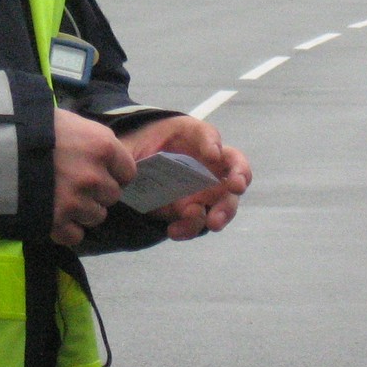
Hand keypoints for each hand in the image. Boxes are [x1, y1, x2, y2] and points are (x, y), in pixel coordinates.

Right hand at [52, 109, 135, 246]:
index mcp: (102, 146)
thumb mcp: (70, 122)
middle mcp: (94, 176)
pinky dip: (66, 229)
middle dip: (96, 192)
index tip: (100, 172)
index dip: (113, 173)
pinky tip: (55, 215)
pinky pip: (75, 236)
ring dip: (82, 211)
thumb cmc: (32, 126)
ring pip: (96, 217)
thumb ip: (92, 142)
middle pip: (111, 196)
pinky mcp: (56, 222)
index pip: (127, 172)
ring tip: (62, 198)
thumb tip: (105, 157)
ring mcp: (76, 201)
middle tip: (75, 183)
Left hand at [121, 115, 251, 240]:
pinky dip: (190, 228)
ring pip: (226, 199)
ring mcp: (204, 188)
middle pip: (235, 167)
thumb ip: (127, 152)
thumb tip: (127, 168)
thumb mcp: (129, 143)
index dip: (212, 144)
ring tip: (213, 222)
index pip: (208, 135)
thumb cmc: (137, 147)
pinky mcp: (193, 209)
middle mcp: (207, 163)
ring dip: (224, 211)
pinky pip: (200, 221)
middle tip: (236, 186)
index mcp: (192, 137)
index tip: (212, 155)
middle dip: (239, 176)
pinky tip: (173, 231)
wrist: (134, 168)